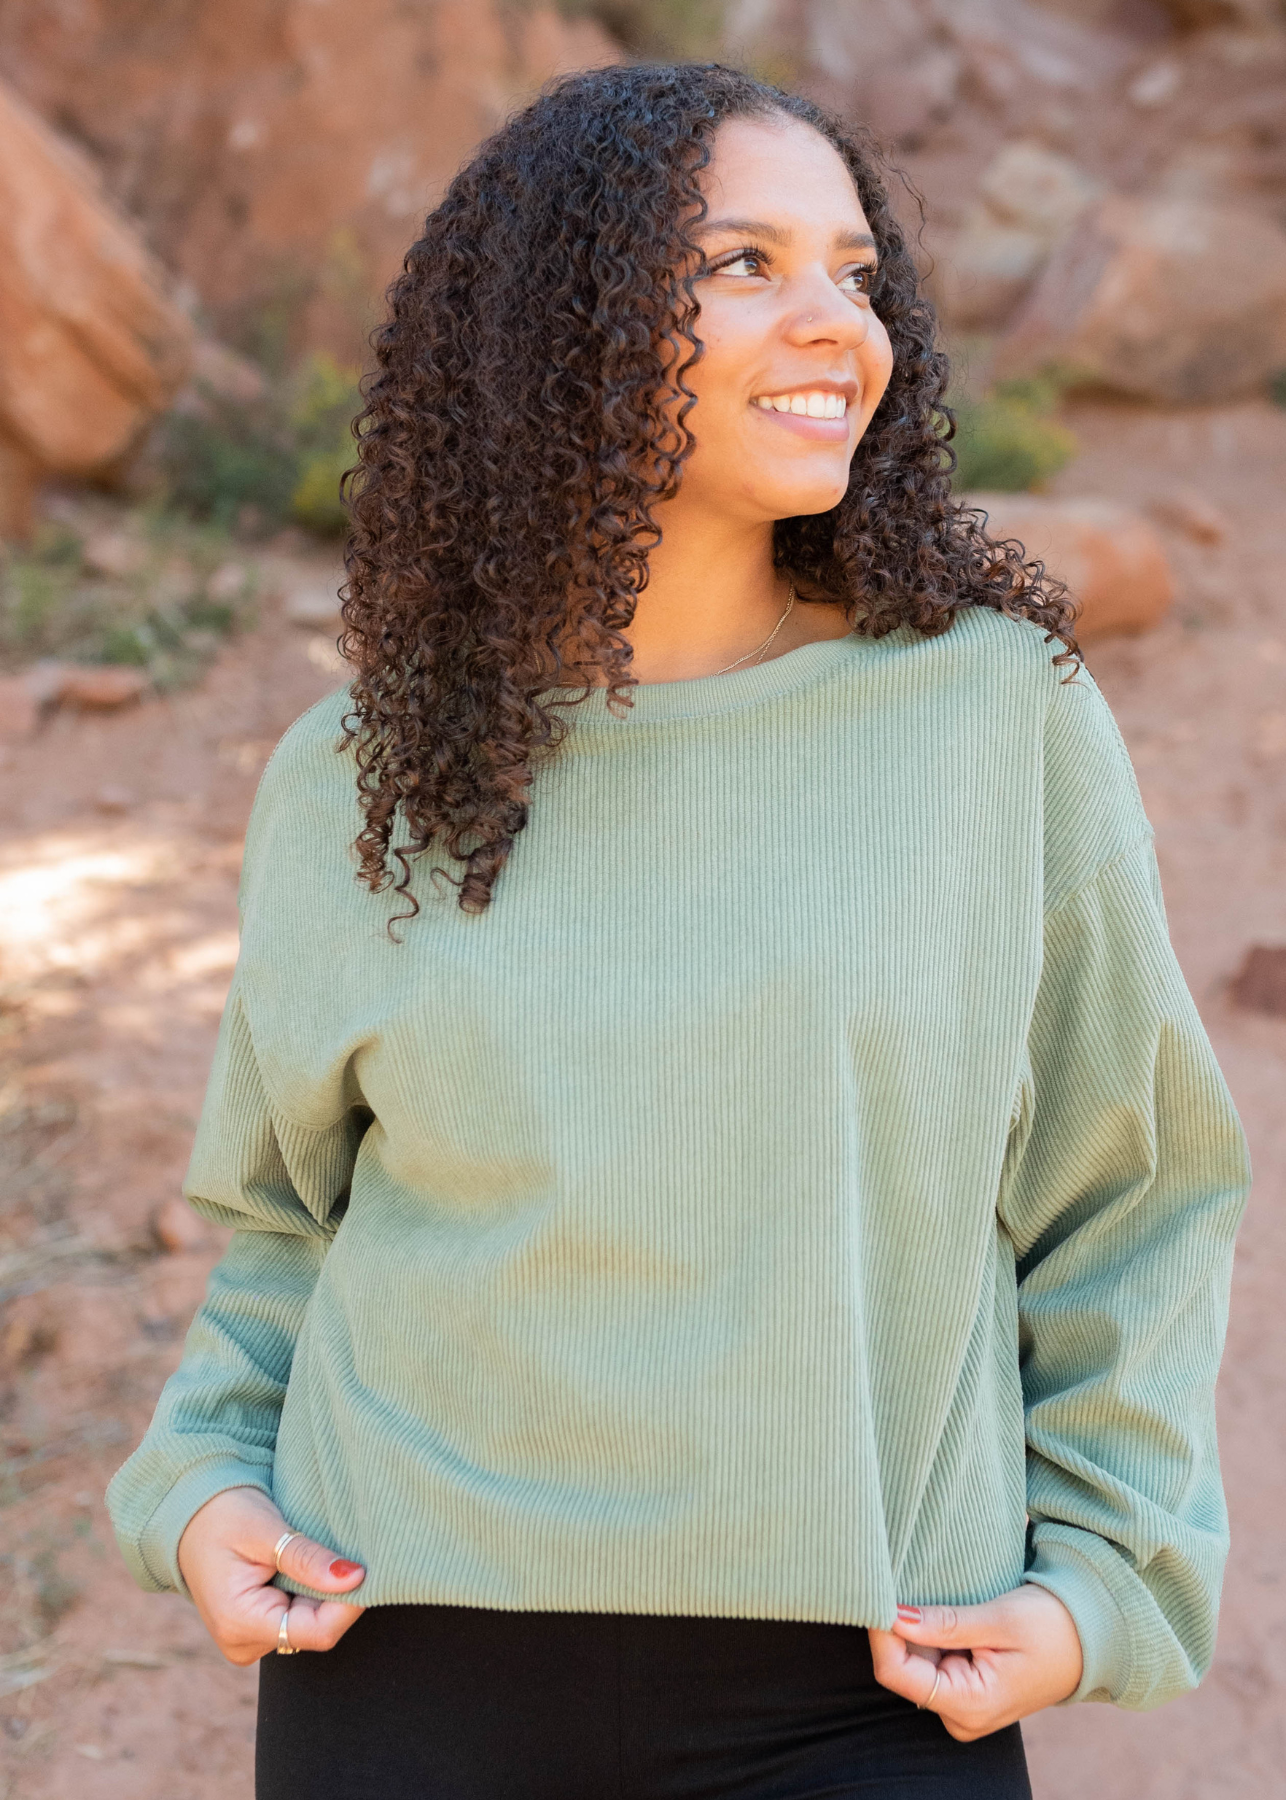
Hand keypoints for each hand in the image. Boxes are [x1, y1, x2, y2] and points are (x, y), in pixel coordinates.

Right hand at [176, 1485, 366, 1665]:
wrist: (189, 1516)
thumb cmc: (222, 1515)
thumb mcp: (265, 1530)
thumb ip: (307, 1558)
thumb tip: (354, 1578)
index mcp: (240, 1623)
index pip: (316, 1631)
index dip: (349, 1604)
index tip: (367, 1568)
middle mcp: (243, 1643)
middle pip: (316, 1628)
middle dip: (335, 1593)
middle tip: (339, 1550)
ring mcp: (249, 1640)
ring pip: (311, 1622)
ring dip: (322, 1590)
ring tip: (313, 1553)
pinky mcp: (257, 1630)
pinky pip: (298, 1617)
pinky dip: (309, 1591)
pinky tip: (302, 1565)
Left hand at [868, 1584, 1082, 1740]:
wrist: (1092, 1641)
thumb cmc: (1053, 1628)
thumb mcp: (1000, 1619)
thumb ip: (945, 1624)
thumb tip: (893, 1617)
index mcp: (969, 1705)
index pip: (896, 1672)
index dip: (880, 1631)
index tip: (876, 1590)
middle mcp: (960, 1715)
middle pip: (901, 1666)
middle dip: (898, 1626)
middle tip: (904, 1581)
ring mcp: (961, 1706)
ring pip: (914, 1661)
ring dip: (916, 1628)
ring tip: (934, 1593)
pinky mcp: (965, 1691)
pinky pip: (931, 1661)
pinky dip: (930, 1634)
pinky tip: (943, 1611)